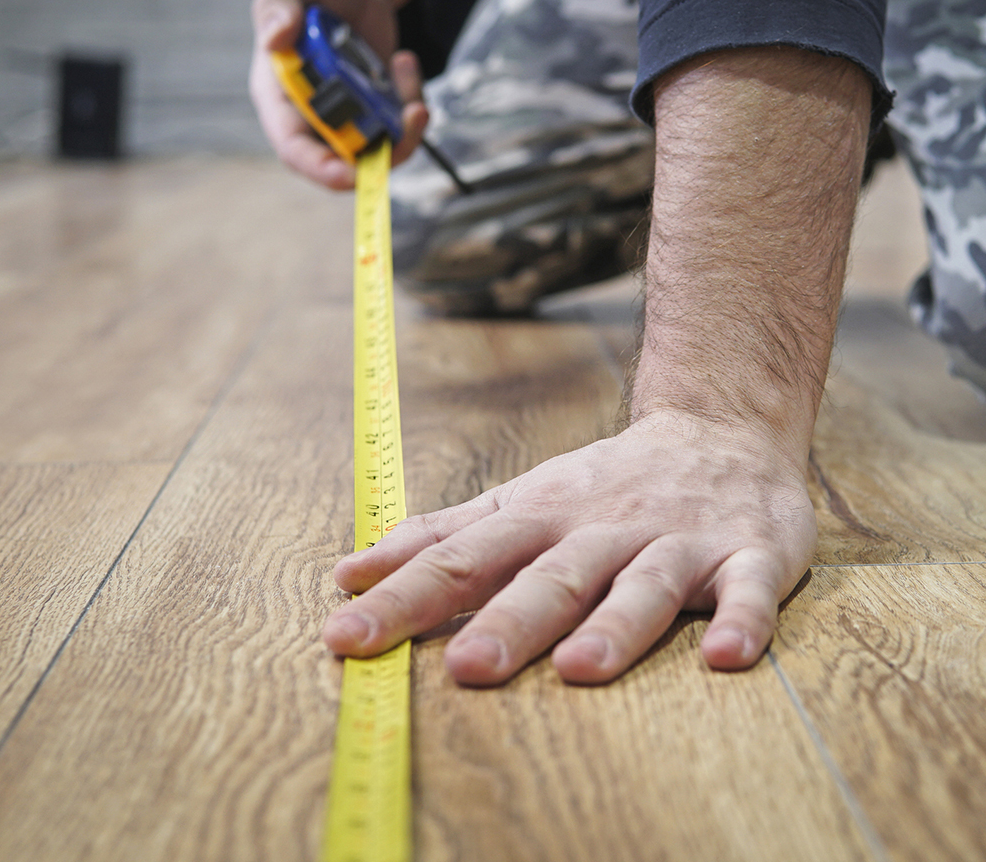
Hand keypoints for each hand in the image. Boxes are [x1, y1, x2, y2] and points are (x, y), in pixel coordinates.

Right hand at [249, 0, 428, 188]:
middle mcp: (314, 116)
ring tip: (406, 67)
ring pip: (381, 149)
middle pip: (346, 161)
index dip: (321, 169)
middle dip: (384, 150)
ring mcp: (349, 116)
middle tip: (413, 113)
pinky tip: (404, 61)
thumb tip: (275, 38)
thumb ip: (280, 9)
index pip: (295, 150)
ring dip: (406, 126)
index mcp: (281, 97)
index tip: (350, 174)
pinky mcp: (378, 109)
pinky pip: (401, 126)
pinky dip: (412, 101)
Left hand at [324, 46, 869, 685]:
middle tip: (465, 667)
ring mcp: (677, 541)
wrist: (718, 427)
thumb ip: (442, 535)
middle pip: (550, 576)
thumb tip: (350, 570)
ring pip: (643, 583)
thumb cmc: (606, 482)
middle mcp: (603, 529)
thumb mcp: (520, 499)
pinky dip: (742, 619)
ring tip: (579, 668)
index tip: (346, 637)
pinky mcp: (747, 554)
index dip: (404, 598)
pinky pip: (749, 590)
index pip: (462, 560)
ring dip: (615, 624)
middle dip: (509, 619)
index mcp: (542, 518)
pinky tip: (726, 656)